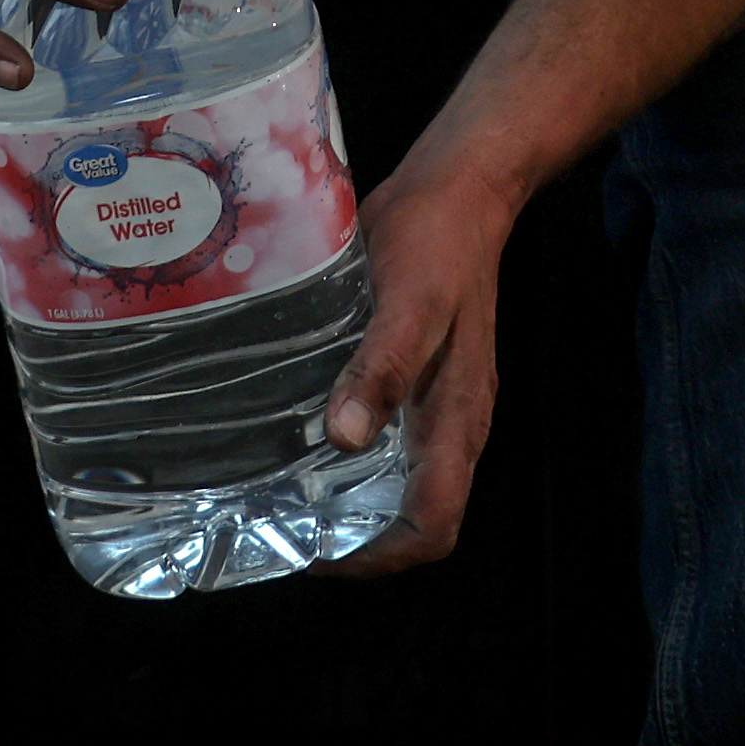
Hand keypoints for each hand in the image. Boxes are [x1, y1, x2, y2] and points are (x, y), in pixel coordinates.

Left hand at [313, 153, 524, 576]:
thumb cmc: (436, 244)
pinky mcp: (423, 375)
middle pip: (415, 515)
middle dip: (357, 539)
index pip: (433, 527)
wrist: (461, 188)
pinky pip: (390, 440)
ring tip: (284, 492)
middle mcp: (453, 424)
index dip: (381, 557)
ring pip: (401, 482)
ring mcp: (440, 402)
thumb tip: (344, 441)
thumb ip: (380, 369)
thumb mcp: (407, 303)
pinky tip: (302, 433)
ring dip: (352, 500)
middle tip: (285, 529)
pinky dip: (351, 456)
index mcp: (458, 421)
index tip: (318, 553)